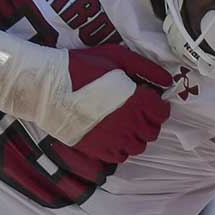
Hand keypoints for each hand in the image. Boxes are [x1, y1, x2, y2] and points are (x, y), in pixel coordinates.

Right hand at [51, 45, 173, 162]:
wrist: (47, 88)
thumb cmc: (81, 67)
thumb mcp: (116, 57)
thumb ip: (145, 68)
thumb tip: (167, 81)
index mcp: (136, 100)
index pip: (162, 113)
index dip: (160, 107)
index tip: (152, 103)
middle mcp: (129, 123)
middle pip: (152, 131)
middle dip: (149, 121)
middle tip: (137, 112)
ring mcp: (113, 139)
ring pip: (138, 147)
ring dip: (136, 136)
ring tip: (124, 125)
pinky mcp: (98, 150)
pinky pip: (120, 157)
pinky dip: (121, 148)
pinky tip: (112, 136)